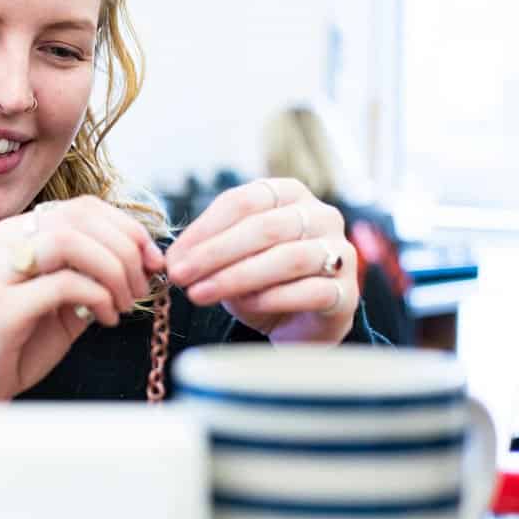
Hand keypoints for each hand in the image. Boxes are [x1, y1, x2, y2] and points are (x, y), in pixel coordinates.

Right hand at [0, 197, 164, 402]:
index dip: (125, 227)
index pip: (78, 208)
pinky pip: (63, 283)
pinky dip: (98, 296)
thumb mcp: (58, 308)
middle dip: (125, 248)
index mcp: (11, 238)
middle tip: (143, 284)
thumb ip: (88, 280)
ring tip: (123, 302)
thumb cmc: (10, 352)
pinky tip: (105, 319)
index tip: (152, 258)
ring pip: (68, 241)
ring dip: (112, 269)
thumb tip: (140, 264)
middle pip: (77, 218)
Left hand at [164, 178, 357, 343]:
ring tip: (200, 294)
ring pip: (287, 258)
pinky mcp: (346, 292)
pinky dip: (272, 298)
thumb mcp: (231, 258)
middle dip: (214, 253)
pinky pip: (309, 291)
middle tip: (181, 276)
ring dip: (236, 277)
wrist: (298, 323)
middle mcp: (321, 216)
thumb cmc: (261, 281)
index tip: (174, 256)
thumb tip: (171, 259)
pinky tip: (244, 306)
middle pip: (264, 227)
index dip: (204, 229)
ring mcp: (339, 252)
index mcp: (290, 195)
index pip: (244, 201)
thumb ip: (208, 250)